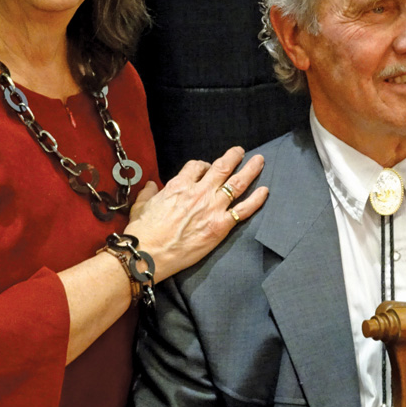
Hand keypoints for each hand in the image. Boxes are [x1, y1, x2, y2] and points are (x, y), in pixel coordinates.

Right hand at [123, 146, 267, 281]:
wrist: (148, 254)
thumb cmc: (142, 232)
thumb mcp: (140, 206)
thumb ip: (148, 193)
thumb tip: (151, 186)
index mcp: (179, 185)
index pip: (196, 166)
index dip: (204, 165)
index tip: (207, 167)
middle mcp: (198, 192)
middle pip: (222, 168)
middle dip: (233, 157)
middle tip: (241, 152)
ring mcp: (211, 209)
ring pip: (237, 184)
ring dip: (250, 170)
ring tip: (259, 161)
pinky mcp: (220, 226)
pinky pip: (243, 210)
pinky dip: (256, 200)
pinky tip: (265, 191)